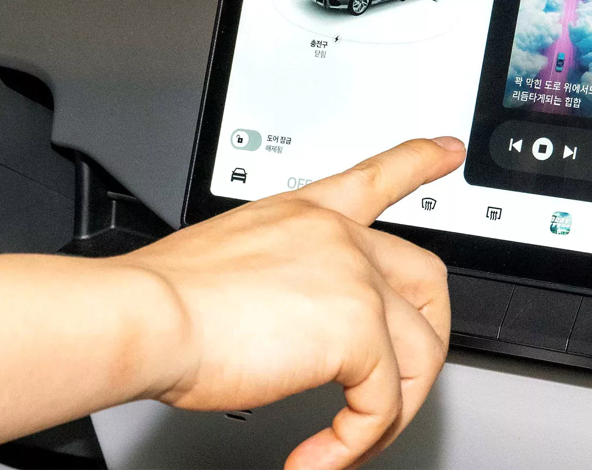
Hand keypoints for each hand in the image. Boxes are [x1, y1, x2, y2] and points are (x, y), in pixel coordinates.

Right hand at [116, 137, 464, 469]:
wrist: (145, 315)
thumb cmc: (161, 300)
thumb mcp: (231, 262)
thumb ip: (279, 279)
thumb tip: (291, 330)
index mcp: (306, 214)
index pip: (376, 177)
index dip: (419, 161)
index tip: (446, 152)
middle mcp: (339, 237)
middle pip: (427, 279)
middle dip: (429, 336)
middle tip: (409, 379)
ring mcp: (356, 280)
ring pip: (418, 354)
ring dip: (392, 410)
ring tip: (349, 443)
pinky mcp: (358, 331)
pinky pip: (381, 403)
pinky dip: (355, 442)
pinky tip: (319, 457)